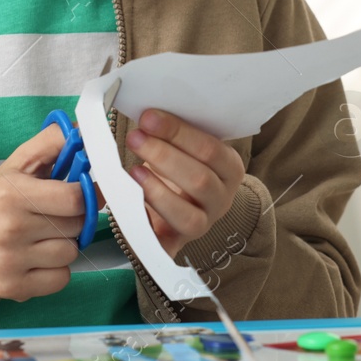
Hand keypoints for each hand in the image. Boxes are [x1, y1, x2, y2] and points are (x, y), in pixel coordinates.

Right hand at [0, 124, 86, 300]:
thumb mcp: (18, 164)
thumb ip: (51, 142)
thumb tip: (83, 130)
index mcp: (11, 193)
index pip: (74, 198)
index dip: (87, 194)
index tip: (84, 192)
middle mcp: (9, 229)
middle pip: (76, 226)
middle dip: (72, 219)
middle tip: (54, 215)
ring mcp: (10, 262)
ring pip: (71, 253)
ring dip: (64, 245)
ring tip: (41, 237)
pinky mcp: (14, 288)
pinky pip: (62, 279)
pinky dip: (56, 270)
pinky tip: (36, 259)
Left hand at [125, 109, 244, 257]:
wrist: (177, 201)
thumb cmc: (180, 165)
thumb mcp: (184, 146)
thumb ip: (172, 133)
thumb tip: (146, 117)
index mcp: (229, 168)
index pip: (211, 149)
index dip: (178, 133)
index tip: (148, 117)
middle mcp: (222, 198)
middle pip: (200, 180)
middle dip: (164, 156)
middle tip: (136, 138)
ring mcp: (204, 223)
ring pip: (188, 214)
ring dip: (156, 190)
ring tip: (133, 169)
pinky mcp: (179, 243)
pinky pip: (167, 239)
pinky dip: (148, 220)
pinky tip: (132, 199)